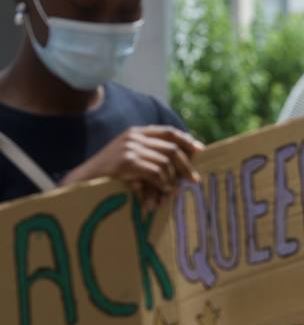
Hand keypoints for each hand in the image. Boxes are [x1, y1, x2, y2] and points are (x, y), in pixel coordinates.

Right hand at [66, 126, 202, 207]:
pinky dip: (162, 184)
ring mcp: (130, 148)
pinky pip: (156, 173)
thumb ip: (151, 155)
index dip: (186, 140)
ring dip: (171, 181)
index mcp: (136, 133)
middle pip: (172, 149)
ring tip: (170, 191)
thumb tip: (183, 163)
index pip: (168, 132)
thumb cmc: (110, 174)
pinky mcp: (128, 162)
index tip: (200, 150)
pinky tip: (161, 192)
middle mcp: (134, 137)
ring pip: (165, 163)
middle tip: (193, 180)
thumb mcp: (131, 158)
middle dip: (185, 166)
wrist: (83, 180)